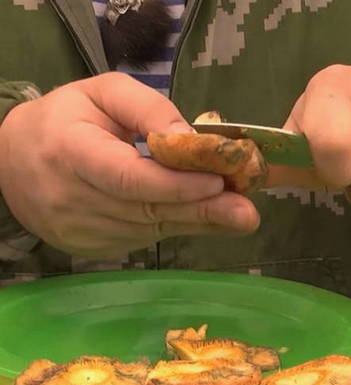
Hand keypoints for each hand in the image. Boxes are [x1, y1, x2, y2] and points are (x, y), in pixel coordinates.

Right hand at [0, 72, 259, 258]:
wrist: (10, 162)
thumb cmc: (66, 119)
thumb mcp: (103, 92)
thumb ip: (148, 108)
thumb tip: (192, 137)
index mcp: (70, 151)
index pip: (128, 176)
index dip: (176, 184)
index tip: (218, 181)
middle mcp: (72, 198)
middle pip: (146, 209)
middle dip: (202, 211)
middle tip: (247, 212)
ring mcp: (79, 229)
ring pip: (149, 228)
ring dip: (197, 222)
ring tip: (238, 215)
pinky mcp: (90, 247)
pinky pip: (142, 238)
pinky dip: (176, 227)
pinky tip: (204, 218)